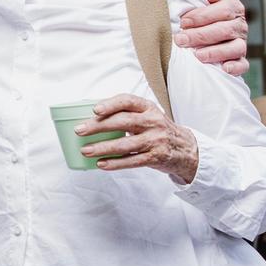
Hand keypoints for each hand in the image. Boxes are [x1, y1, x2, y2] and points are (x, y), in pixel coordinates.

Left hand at [77, 94, 199, 184]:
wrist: (185, 148)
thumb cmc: (157, 130)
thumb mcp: (147, 115)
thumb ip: (126, 114)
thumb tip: (91, 118)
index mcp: (148, 108)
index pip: (128, 101)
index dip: (110, 104)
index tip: (94, 109)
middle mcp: (153, 122)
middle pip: (123, 122)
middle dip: (98, 126)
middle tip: (79, 131)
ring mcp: (155, 140)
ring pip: (125, 144)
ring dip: (102, 148)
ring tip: (85, 150)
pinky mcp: (155, 157)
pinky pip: (132, 161)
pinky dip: (115, 163)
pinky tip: (101, 163)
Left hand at [178, 0, 248, 75]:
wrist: (200, 28)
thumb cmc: (199, 9)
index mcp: (232, 7)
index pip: (224, 9)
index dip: (203, 16)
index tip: (183, 22)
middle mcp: (239, 25)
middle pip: (226, 30)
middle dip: (201, 35)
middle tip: (181, 40)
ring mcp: (241, 43)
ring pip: (235, 48)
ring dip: (215, 52)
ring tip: (197, 55)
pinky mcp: (239, 60)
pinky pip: (243, 65)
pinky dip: (235, 67)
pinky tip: (224, 68)